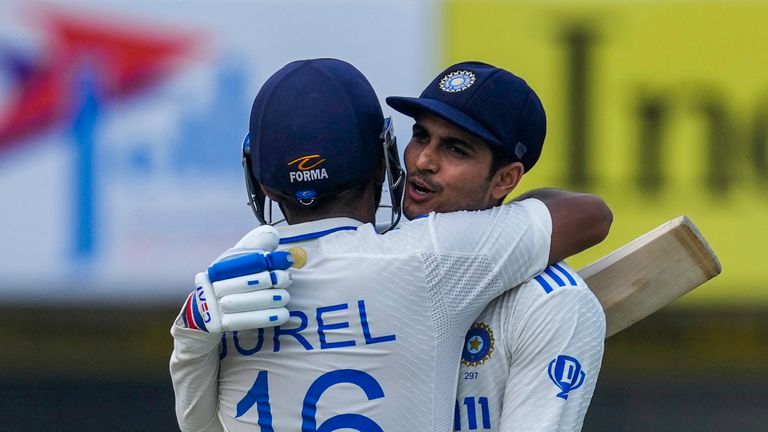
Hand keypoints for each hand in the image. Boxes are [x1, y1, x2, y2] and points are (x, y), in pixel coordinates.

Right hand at [180, 226, 297, 332]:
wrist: (206, 307)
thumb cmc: (230, 278)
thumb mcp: (239, 258)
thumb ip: (256, 245)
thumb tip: (273, 235)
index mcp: (223, 266)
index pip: (251, 260)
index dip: (272, 260)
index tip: (286, 260)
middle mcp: (218, 284)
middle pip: (255, 280)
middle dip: (276, 279)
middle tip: (286, 279)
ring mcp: (219, 305)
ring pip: (256, 301)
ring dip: (275, 298)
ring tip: (284, 297)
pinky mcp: (224, 324)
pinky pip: (251, 321)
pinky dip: (269, 317)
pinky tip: (282, 313)